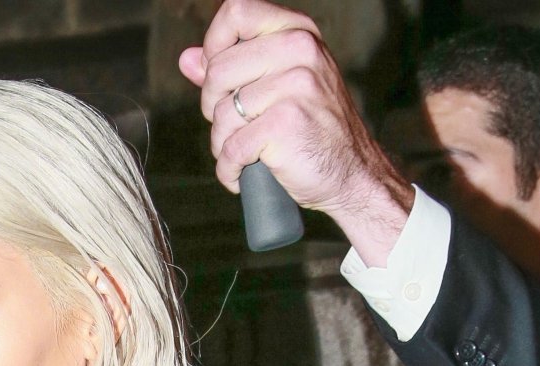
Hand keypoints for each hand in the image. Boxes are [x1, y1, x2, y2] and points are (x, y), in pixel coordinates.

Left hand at [178, 0, 412, 259]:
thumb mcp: (279, 87)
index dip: (213, 45)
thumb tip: (187, 60)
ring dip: (222, 144)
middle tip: (231, 129)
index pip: (237, 12)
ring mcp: (295, 84)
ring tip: (243, 155)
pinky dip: (229, 170)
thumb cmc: (313, 129)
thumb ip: (234, 69)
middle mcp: (300, 50)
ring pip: (222, 114)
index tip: (216, 79)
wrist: (352, 173)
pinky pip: (231, 148)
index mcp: (297, 31)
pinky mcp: (285, 122)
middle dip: (212, 107)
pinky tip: (241, 175)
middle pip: (218, 70)